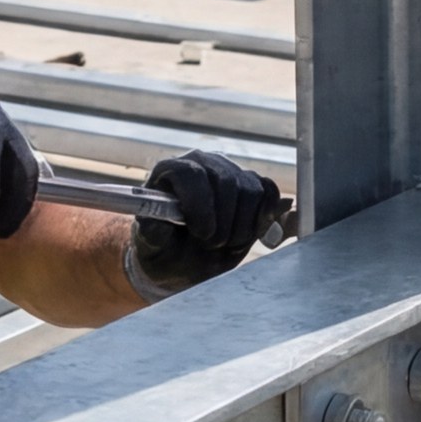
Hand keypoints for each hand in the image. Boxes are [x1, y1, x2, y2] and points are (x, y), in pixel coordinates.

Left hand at [129, 152, 286, 294]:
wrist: (184, 258)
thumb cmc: (164, 249)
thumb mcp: (151, 246)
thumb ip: (152, 233)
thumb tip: (158, 222)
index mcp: (170, 171)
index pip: (191, 174)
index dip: (200, 206)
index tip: (201, 235)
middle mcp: (202, 163)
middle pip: (227, 182)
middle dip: (223, 223)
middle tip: (211, 245)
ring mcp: (230, 171)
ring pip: (251, 190)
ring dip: (242, 227)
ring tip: (225, 243)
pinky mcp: (252, 184)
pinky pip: (269, 192)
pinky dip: (265, 216)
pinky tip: (248, 233)